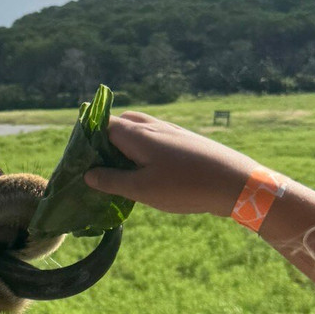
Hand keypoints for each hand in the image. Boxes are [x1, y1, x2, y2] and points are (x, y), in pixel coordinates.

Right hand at [84, 112, 259, 216]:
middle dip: (104, 140)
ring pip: (137, 130)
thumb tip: (88, 174)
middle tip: (97, 165)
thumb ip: (112, 181)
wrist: (236, 183)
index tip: (78, 160)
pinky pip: (153, 138)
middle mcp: (152, 126)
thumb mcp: (142, 190)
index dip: (86, 140)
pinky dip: (141, 149)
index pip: (101, 125)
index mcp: (136, 134)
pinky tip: (145, 171)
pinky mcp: (184, 140)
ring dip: (123, 145)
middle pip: (119, 123)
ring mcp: (170, 131)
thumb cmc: (185, 187)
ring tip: (119, 171)